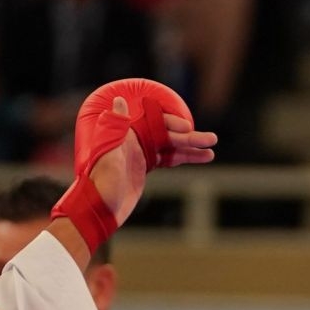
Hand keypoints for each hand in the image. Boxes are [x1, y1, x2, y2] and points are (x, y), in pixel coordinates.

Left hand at [49, 79, 216, 259]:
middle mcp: (134, 141)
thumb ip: (114, 127)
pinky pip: (168, 159)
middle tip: (212, 139)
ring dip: (191, 148)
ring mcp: (140, 154)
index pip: (154, 124)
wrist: (98, 209)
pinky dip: (184, 158)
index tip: (188, 128)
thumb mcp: (107, 155)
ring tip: (211, 151)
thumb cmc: (101, 182)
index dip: (173, 124)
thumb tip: (119, 100)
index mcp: (126, 135)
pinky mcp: (144, 167)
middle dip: (190, 137)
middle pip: (167, 135)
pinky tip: (201, 158)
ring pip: (171, 147)